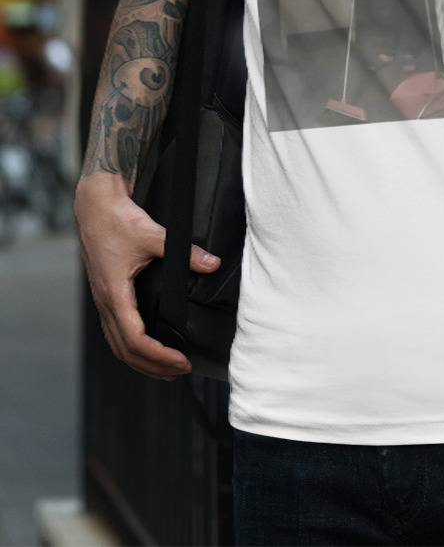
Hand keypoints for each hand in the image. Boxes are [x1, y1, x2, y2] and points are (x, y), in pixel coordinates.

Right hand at [75, 174, 219, 379]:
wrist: (94, 207)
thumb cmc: (118, 220)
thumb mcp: (154, 235)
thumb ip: (185, 252)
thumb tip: (213, 264)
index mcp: (115, 293)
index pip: (135, 339)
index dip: (158, 355)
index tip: (181, 361)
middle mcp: (105, 302)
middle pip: (125, 350)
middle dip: (152, 365)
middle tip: (181, 370)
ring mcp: (103, 300)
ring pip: (117, 344)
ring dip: (140, 361)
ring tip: (166, 370)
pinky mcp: (105, 294)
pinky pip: (114, 331)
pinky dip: (130, 347)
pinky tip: (145, 348)